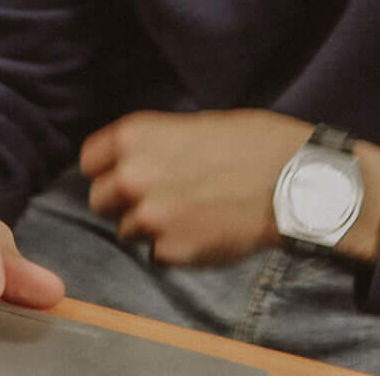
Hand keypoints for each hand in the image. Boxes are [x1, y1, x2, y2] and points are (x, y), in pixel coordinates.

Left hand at [76, 109, 308, 266]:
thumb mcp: (189, 126)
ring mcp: (149, 217)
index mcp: (133, 136)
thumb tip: (129, 164)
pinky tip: (203, 230)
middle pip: (100, 200)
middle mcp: (131, 176)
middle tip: (160, 197)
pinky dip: (175, 248)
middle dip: (123, 202)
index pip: (89, 161)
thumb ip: (152, 147)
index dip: (107, 169)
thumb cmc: (249, 144)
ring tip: (190, 213)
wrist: (290, 180)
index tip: (121, 174)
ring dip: (150, 227)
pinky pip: (157, 254)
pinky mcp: (170, 251)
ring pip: (127, 231)